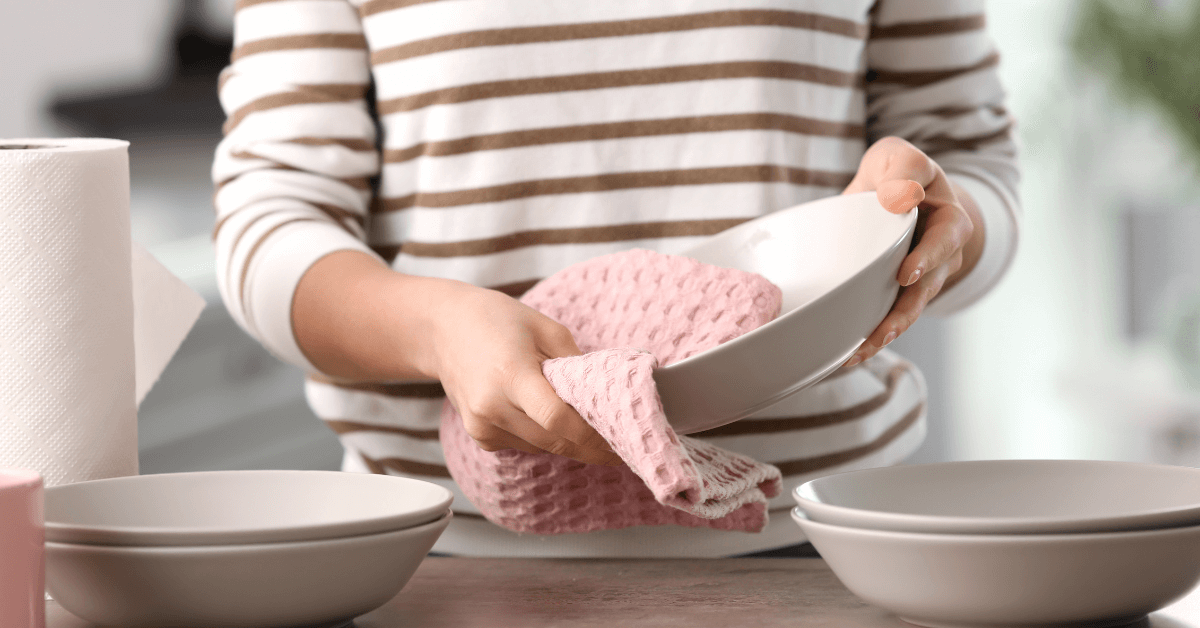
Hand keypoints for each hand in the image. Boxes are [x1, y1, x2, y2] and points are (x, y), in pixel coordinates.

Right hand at [292, 251, 620, 466]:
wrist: (441, 329)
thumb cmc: (494, 319)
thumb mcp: (544, 327)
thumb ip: (575, 362)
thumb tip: (606, 392)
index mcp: (511, 375)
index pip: (558, 420)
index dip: (592, 436)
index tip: (619, 440)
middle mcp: (493, 407)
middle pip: (554, 441)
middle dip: (590, 446)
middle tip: (621, 444)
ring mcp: (482, 425)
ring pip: (541, 448)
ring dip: (569, 444)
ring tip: (596, 433)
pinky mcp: (480, 435)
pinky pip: (524, 446)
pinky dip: (544, 439)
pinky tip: (554, 423)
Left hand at [840, 137, 980, 365]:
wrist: (894, 193)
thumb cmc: (898, 174)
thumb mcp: (900, 158)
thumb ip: (904, 168)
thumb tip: (898, 197)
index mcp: (949, 222)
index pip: (946, 240)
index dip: (929, 258)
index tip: (907, 274)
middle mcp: (943, 257)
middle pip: (927, 289)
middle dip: (904, 313)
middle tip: (882, 331)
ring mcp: (922, 280)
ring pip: (908, 311)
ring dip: (884, 333)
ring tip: (860, 351)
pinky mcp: (898, 294)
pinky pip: (890, 318)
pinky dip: (870, 337)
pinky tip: (848, 354)